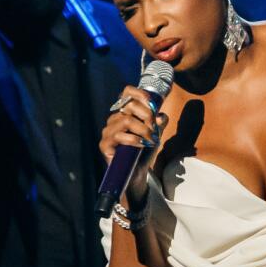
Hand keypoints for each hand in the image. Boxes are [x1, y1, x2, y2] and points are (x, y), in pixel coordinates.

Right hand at [100, 85, 169, 205]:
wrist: (137, 172)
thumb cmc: (144, 151)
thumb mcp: (156, 134)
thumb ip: (159, 123)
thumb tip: (161, 116)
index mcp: (125, 113)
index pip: (126, 94)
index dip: (139, 94)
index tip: (152, 102)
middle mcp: (114, 119)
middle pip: (129, 105)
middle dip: (146, 115)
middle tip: (154, 128)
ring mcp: (108, 132)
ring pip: (126, 120)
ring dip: (143, 129)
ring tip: (150, 139)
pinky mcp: (104, 145)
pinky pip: (120, 136)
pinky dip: (135, 140)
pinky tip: (142, 145)